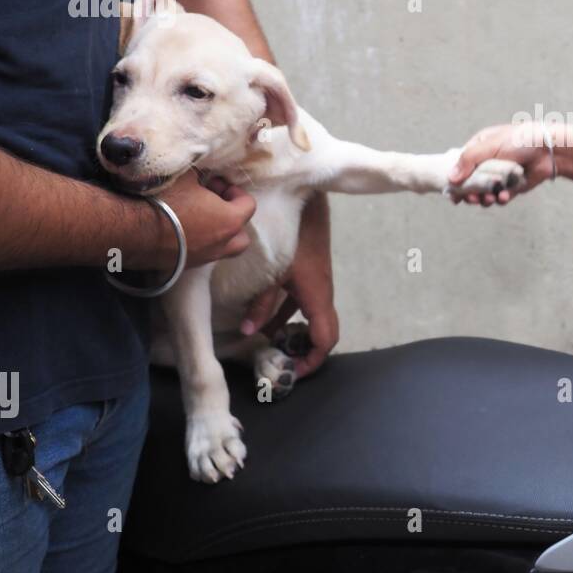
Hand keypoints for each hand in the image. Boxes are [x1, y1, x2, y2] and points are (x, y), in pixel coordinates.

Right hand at [147, 171, 255, 268]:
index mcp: (229, 221)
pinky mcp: (182, 267)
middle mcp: (221, 245)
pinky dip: (198, 243)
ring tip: (198, 218)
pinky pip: (200, 255)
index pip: (249, 205)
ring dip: (217, 234)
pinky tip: (179, 229)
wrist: (129, 229)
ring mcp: (202, 259)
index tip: (217, 183)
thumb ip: (200, 176)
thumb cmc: (162, 200)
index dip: (235, 191)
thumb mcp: (185, 176)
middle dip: (232, 219)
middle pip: (241, 236)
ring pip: (222, 249)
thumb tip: (200, 176)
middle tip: (213, 204)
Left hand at [239, 191, 338, 379]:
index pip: (325, 339)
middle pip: (322, 332)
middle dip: (304, 351)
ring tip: (272, 347)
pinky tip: (266, 320)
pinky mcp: (307, 273)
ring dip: (294, 333)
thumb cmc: (292, 234)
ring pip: (310, 317)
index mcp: (316, 296)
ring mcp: (315, 283)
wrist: (306, 201)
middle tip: (283, 363)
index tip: (294, 371)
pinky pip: (301, 303)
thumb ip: (261, 303)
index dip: (313, 360)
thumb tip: (248, 331)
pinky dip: (287, 315)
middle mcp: (320, 293)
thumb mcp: (273, 272)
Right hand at [445, 122, 556, 205]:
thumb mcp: (490, 145)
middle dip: (470, 193)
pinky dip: (501, 199)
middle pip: (471, 183)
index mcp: (480, 148)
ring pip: (485, 193)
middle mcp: (488, 162)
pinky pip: (501, 197)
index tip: (452, 195)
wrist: (550, 150)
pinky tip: (504, 196)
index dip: (455, 180)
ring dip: (484, 199)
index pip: (461, 166)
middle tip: (471, 199)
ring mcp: (500, 175)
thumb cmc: (520, 140)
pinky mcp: (513, 187)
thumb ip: (468, 160)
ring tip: (489, 199)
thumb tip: (451, 178)